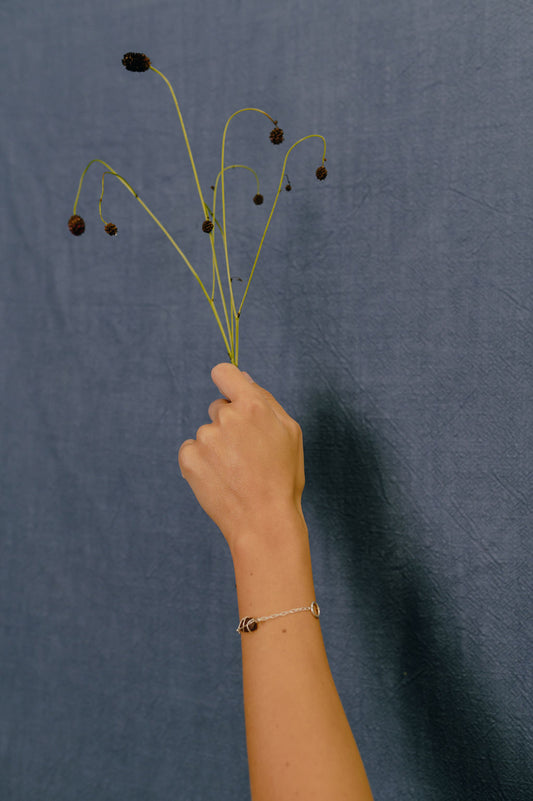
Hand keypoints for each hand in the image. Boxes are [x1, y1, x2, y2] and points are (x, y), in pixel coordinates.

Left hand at [178, 364, 304, 552]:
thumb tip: (243, 378)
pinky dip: (201, 462)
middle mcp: (225, 416)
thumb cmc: (283, 477)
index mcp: (252, 405)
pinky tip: (220, 478)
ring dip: (217, 447)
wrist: (264, 521)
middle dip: (229, 424)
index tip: (230, 394)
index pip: (224, 372)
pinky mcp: (189, 459)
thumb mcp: (289, 432)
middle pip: (218, 407)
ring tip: (236, 472)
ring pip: (207, 433)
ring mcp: (205, 438)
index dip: (227, 381)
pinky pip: (191, 450)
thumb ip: (265, 399)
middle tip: (247, 454)